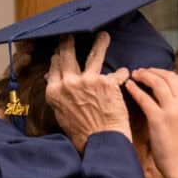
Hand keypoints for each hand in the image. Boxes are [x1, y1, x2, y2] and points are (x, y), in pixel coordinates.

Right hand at [45, 33, 130, 152]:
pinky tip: (125, 71)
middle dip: (68, 42)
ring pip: (93, 55)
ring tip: (103, 35)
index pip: (54, 66)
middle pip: (67, 55)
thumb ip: (58, 95)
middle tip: (70, 35)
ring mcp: (88, 81)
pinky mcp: (107, 83)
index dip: (58, 57)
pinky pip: (116, 74)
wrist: (101, 142)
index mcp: (55, 91)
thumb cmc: (82, 134)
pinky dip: (121, 74)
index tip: (60, 51)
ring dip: (99, 43)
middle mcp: (69, 83)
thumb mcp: (61, 114)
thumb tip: (52, 79)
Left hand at [125, 68, 177, 177]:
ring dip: (144, 76)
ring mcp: (172, 111)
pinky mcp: (159, 119)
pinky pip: (144, 98)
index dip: (164, 72)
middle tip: (140, 71)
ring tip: (134, 75)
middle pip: (168, 77)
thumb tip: (167, 92)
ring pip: (157, 83)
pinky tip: (129, 86)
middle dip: (152, 71)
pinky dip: (135, 89)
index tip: (153, 72)